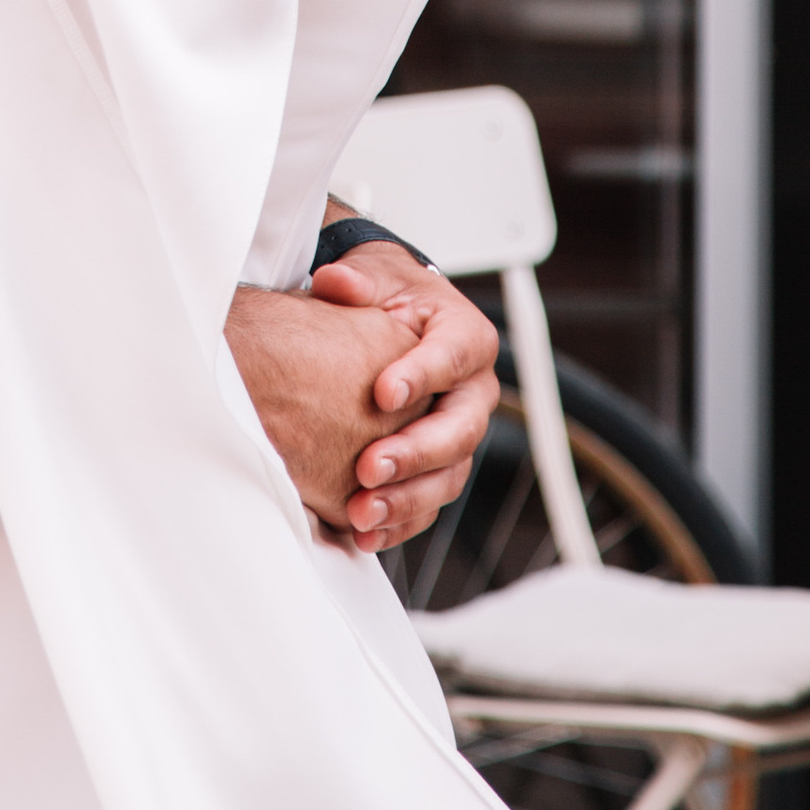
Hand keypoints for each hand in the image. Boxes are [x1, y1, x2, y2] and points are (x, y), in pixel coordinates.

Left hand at [312, 246, 499, 550]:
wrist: (394, 321)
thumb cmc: (389, 296)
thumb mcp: (377, 275)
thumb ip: (359, 280)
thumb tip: (337, 283)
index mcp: (467, 338)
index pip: (452, 357)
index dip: (421, 376)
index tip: (381, 393)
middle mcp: (473, 392)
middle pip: (459, 430)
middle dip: (415, 453)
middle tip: (369, 467)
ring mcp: (458, 434)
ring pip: (448, 476)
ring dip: (406, 499)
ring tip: (361, 512)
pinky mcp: (439, 467)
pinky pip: (429, 502)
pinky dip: (400, 522)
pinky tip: (366, 534)